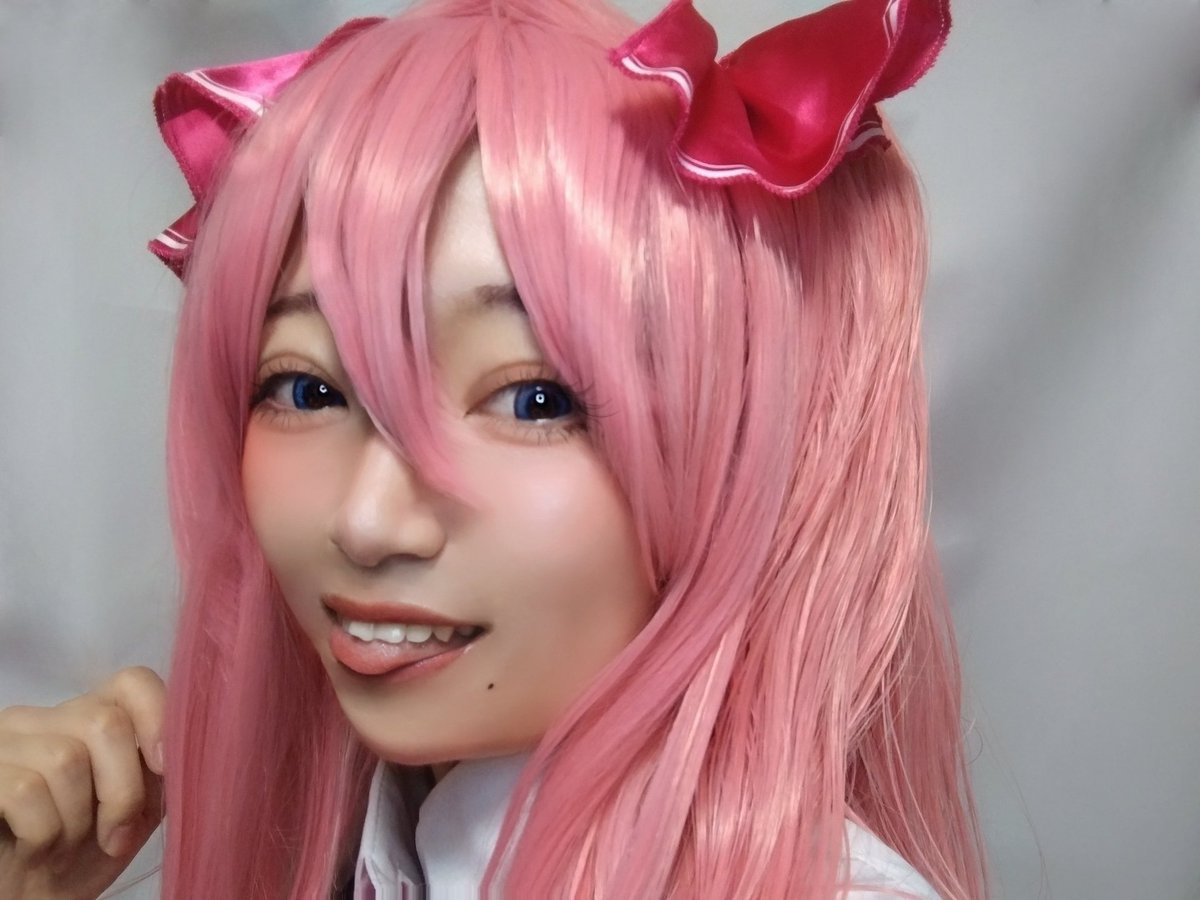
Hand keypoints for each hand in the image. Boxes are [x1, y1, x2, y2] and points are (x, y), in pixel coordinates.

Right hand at [0, 667, 164, 899]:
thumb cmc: (81, 855)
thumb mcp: (136, 812)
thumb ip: (163, 773)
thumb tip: (198, 749)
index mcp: (87, 718)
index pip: (132, 682)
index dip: (158, 717)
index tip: (166, 768)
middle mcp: (41, 718)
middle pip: (105, 721)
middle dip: (122, 790)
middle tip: (115, 837)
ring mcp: (4, 742)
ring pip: (66, 758)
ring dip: (77, 823)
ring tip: (64, 848)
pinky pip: (26, 792)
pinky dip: (43, 835)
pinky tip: (35, 851)